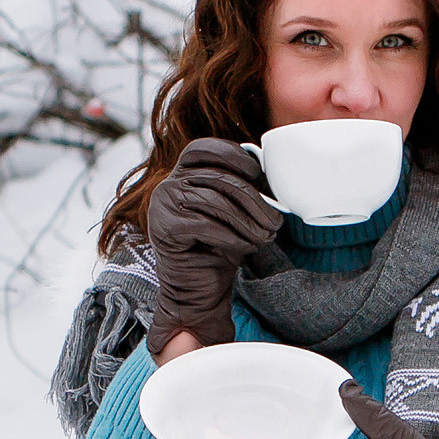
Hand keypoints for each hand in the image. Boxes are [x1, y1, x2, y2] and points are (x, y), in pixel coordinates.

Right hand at [145, 138, 281, 354]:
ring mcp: (163, 205)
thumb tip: (270, 175)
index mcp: (183, 174)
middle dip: (254, 201)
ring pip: (216, 202)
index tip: (257, 173)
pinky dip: (233, 237)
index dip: (231, 155)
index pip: (202, 149)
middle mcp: (168, 185)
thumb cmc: (218, 248)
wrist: (198, 289)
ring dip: (248, 222)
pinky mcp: (165, 228)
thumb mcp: (233, 212)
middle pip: (219, 179)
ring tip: (265, 237)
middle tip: (275, 222)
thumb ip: (240, 189)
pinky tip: (246, 247)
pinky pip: (207, 225)